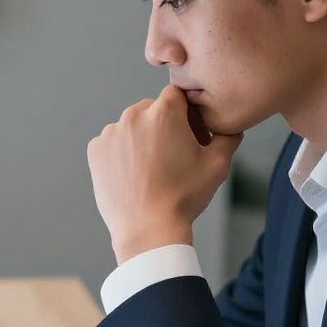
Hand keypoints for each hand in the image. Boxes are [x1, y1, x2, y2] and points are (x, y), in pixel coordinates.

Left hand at [87, 84, 242, 263]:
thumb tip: (231, 124)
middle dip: (163, 126)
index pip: (177, 96)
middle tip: (172, 156)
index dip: (186, 114)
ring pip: (130, 126)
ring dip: (141, 139)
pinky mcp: (95, 150)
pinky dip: (121, 153)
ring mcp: (111, 133)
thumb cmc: (184, 197)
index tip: (190, 136)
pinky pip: (112, 143)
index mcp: (164, 112)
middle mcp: (133, 115)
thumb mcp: (218, 164)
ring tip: (152, 169)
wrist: (148, 230)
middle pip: (152, 109)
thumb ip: (228, 135)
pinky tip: (133, 174)